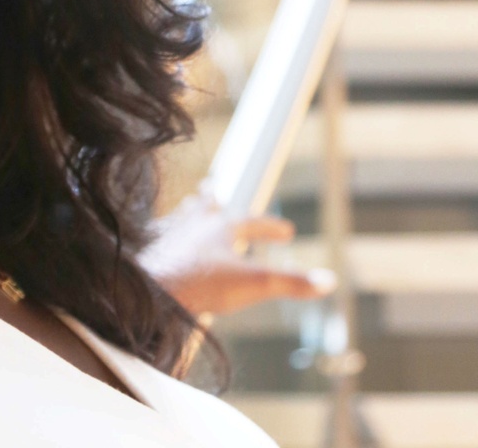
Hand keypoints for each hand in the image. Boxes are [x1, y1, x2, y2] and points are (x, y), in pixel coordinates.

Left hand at [140, 193, 334, 316]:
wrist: (150, 288)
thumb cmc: (201, 283)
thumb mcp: (253, 284)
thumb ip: (291, 283)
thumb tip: (330, 280)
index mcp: (221, 227)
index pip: (253, 221)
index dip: (272, 227)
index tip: (288, 230)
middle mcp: (194, 224)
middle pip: (207, 206)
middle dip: (215, 201)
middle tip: (216, 190)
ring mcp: (168, 235)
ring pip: (181, 216)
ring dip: (190, 212)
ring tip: (191, 207)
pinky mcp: (148, 250)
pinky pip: (157, 236)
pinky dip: (165, 235)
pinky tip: (162, 241)